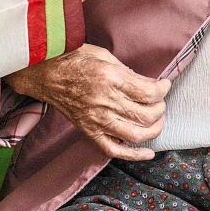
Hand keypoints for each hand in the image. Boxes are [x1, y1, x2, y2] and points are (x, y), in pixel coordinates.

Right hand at [6, 43, 169, 160]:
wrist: (44, 73)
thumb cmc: (73, 59)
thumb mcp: (105, 56)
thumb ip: (128, 72)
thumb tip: (150, 85)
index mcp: (110, 79)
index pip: (148, 92)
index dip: (163, 89)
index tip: (165, 85)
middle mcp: (105, 102)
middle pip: (146, 114)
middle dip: (161, 108)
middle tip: (161, 101)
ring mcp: (97, 120)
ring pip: (136, 134)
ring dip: (154, 129)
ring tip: (157, 120)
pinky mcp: (89, 132)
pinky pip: (114, 150)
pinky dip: (134, 155)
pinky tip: (149, 152)